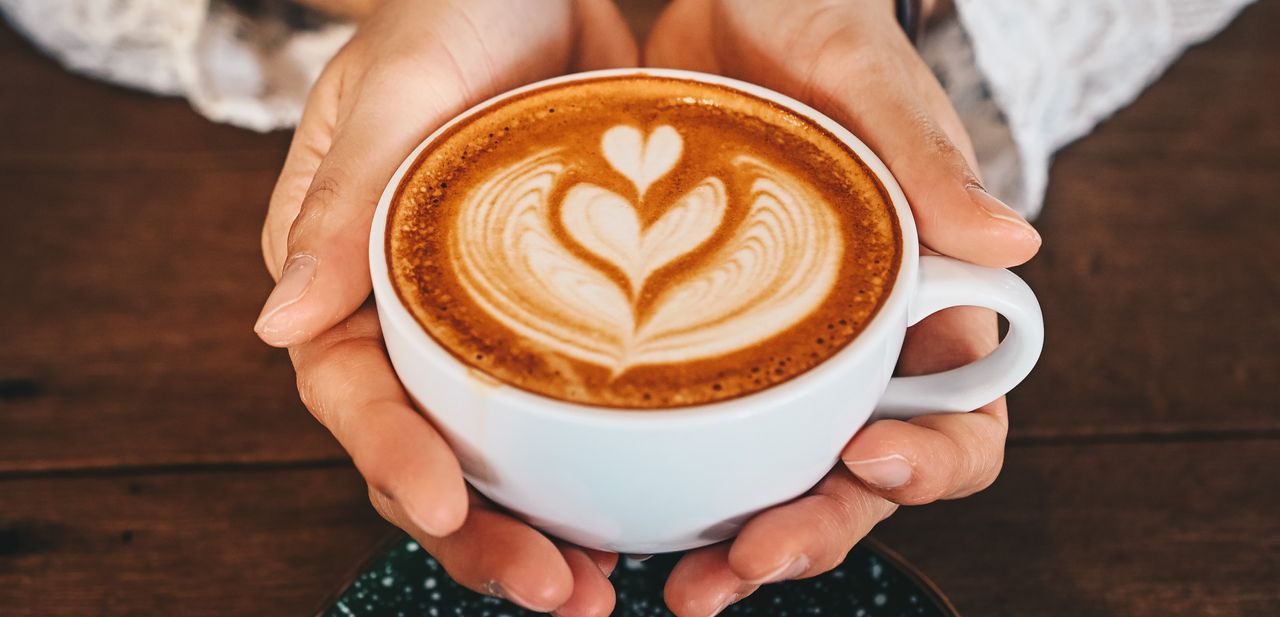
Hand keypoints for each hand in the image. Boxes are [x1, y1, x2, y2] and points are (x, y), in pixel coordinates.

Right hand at [256, 1, 635, 613]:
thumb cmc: (450, 9)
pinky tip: (641, 520)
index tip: (444, 504)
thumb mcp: (394, 90)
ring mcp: (487, 325)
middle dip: (479, 533)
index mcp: (342, 272)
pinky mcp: (562, 317)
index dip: (392, 454)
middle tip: (554, 588)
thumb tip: (275, 328)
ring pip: (501, 452)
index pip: (349, 387)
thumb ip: (340, 205)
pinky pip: (573, 409)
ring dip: (541, 528)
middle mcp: (409, 316)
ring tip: (598, 587)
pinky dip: (600, 469)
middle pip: (428, 450)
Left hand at [646, 1, 1034, 613]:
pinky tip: (606, 525)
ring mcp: (764, 353)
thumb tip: (1018, 245)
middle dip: (812, 529)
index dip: (933, 460)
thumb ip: (927, 152)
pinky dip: (653, 491)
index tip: (871, 455)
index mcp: (918, 298)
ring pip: (764, 480)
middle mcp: (846, 345)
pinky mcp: (680, 343)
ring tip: (673, 582)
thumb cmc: (802, 20)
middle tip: (747, 558)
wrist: (705, 0)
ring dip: (728, 543)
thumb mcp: (859, 70)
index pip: (961, 413)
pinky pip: (677, 437)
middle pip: (855, 478)